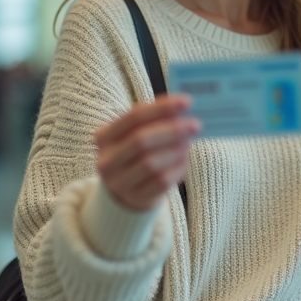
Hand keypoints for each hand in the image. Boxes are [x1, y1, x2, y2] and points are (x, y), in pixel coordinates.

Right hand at [94, 95, 200, 212]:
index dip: (161, 108)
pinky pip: (161, 182)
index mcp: (104, 137)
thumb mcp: (133, 134)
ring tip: (189, 142)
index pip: (133, 117)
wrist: (125, 191)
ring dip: (175, 150)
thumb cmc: (134, 153)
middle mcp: (107, 160)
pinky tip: (184, 159)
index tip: (187, 102)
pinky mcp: (136, 198)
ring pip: (151, 163)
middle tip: (195, 124)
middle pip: (141, 140)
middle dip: (171, 130)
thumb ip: (152, 118)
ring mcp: (119, 182)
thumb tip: (181, 106)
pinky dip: (177, 168)